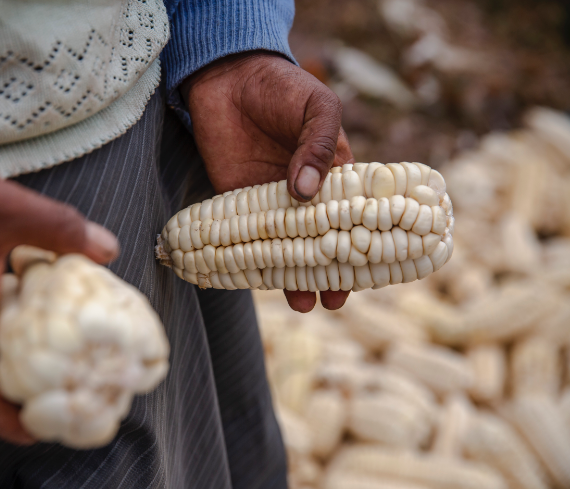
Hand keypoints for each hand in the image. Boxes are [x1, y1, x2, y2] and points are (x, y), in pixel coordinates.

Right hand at [0, 131, 118, 443]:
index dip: (11, 425)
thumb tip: (107, 249)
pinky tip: (37, 314)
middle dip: (23, 402)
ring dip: (17, 369)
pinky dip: (8, 339)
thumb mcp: (6, 206)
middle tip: (68, 395)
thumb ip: (60, 229)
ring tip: (62, 361)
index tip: (48, 428)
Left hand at [181, 52, 353, 312]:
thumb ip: (318, 145)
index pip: (355, 218)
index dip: (363, 247)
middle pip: (322, 243)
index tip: (368, 275)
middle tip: (334, 301)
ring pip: (286, 249)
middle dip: (331, 274)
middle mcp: (306, 196)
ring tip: (303, 303)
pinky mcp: (238, 203)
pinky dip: (251, 262)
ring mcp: (272, 203)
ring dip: (294, 277)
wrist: (227, 78)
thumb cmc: (281, 87)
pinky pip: (246, 239)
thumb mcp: (316, 106)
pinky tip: (257, 282)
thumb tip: (306, 192)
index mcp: (335, 175)